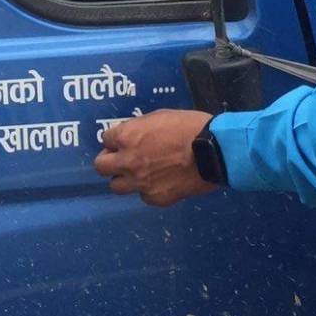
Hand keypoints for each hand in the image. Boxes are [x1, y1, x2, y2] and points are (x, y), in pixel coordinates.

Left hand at [94, 109, 216, 207]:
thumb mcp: (160, 117)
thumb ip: (140, 128)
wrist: (215, 151)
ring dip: (124, 179)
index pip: (106, 139)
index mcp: (127, 137)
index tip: (124, 141)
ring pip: (116, 186)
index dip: (115, 140)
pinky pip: (143, 195)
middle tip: (122, 159)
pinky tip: (162, 182)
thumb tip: (132, 136)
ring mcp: (140, 183)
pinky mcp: (155, 198)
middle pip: (101, 167)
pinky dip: (149, 189)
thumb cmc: (190, 126)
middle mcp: (128, 162)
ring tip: (138, 174)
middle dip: (109, 162)